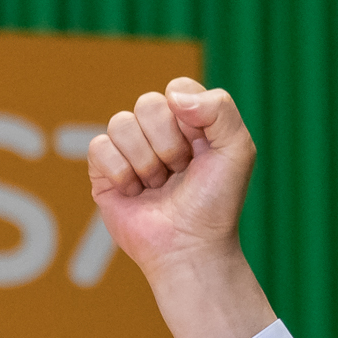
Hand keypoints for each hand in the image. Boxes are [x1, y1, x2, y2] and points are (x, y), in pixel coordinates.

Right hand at [85, 82, 276, 337]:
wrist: (190, 247)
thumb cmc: (216, 203)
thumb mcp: (238, 149)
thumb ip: (220, 107)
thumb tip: (172, 97)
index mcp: (189, 121)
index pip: (177, 89)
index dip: (188, 118)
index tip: (201, 148)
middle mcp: (157, 132)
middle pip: (147, 104)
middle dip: (168, 143)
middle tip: (180, 172)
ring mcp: (129, 150)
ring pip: (121, 123)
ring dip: (146, 161)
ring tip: (158, 186)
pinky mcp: (104, 172)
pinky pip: (99, 147)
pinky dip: (121, 172)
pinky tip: (136, 193)